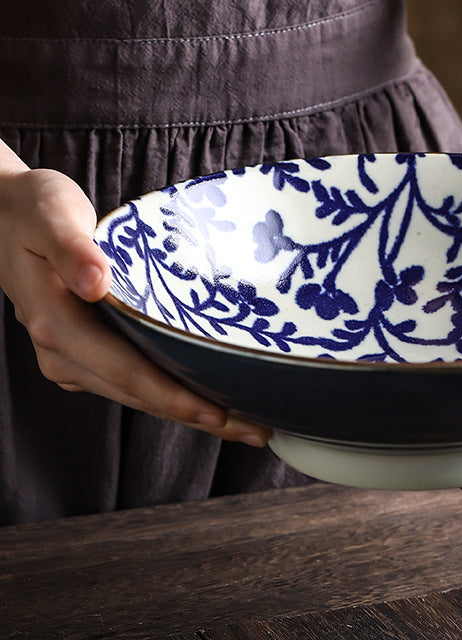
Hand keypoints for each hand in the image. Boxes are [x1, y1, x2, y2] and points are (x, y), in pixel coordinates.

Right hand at [0, 167, 270, 446]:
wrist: (6, 216)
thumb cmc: (34, 210)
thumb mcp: (50, 216)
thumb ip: (73, 248)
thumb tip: (96, 282)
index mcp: (57, 323)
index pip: (126, 370)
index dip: (173, 396)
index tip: (219, 413)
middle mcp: (63, 352)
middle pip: (141, 394)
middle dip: (200, 416)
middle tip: (258, 430)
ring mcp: (73, 358)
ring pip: (141, 395)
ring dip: (193, 412)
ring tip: (248, 425)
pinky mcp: (86, 355)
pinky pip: (134, 382)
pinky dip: (173, 393)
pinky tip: (210, 398)